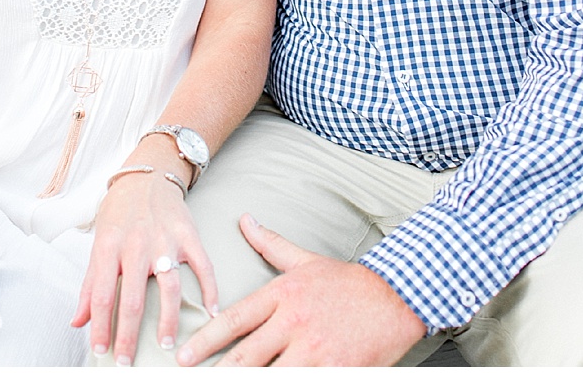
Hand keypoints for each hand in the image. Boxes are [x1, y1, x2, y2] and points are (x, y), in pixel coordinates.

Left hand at [72, 170, 216, 363]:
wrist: (146, 177)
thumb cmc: (119, 213)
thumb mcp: (98, 243)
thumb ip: (90, 284)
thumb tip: (77, 321)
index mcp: (108, 246)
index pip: (101, 293)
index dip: (100, 324)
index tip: (100, 348)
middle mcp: (135, 244)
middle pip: (133, 298)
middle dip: (129, 334)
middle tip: (127, 360)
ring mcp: (164, 240)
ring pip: (168, 288)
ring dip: (168, 320)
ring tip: (167, 345)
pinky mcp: (188, 235)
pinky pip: (202, 267)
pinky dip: (210, 290)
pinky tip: (212, 312)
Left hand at [176, 215, 424, 365]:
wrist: (398, 297)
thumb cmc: (348, 282)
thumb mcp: (305, 260)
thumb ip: (271, 245)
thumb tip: (245, 220)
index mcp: (281, 296)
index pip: (235, 321)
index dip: (206, 340)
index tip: (184, 354)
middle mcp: (294, 323)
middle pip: (248, 355)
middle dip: (220, 371)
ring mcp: (317, 350)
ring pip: (275, 375)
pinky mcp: (340, 369)